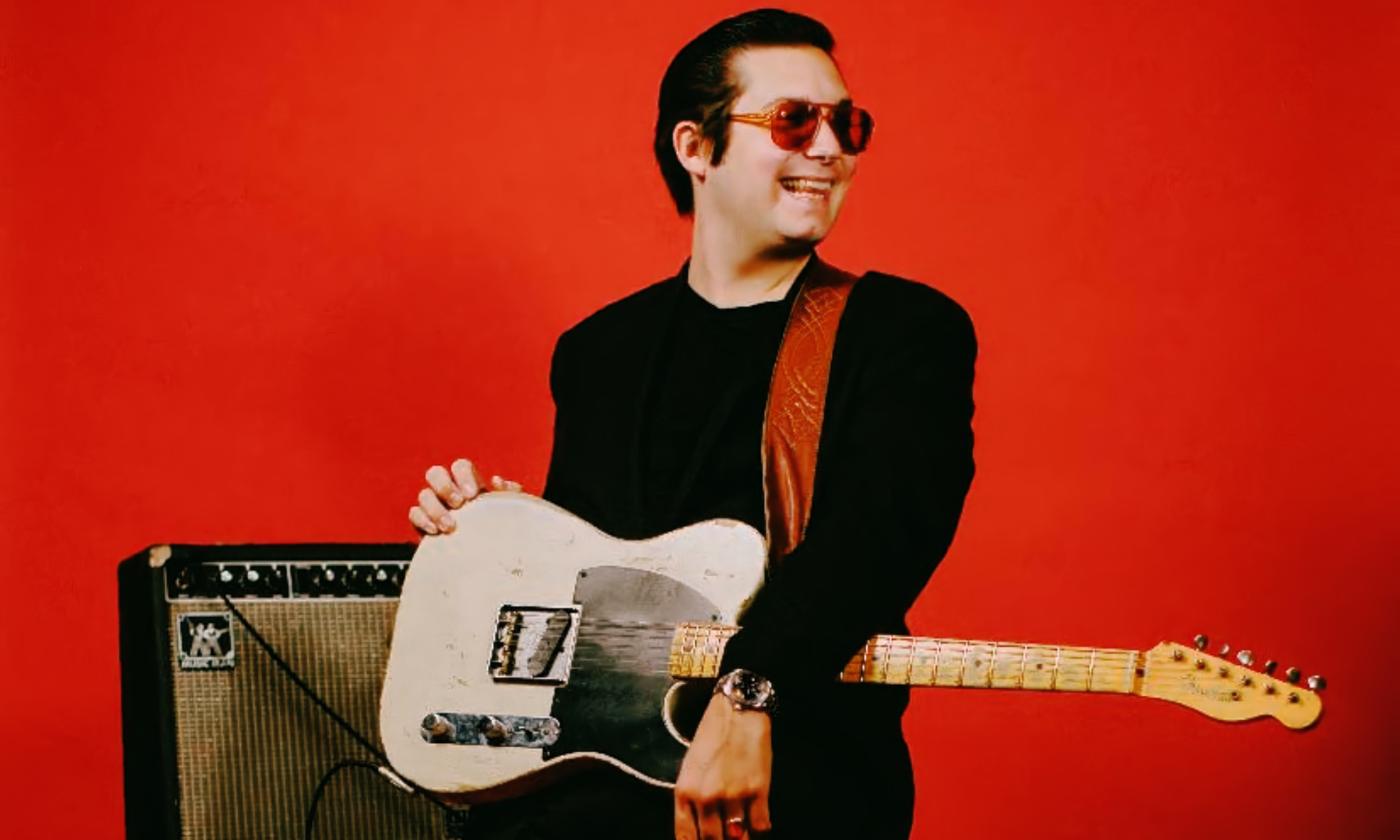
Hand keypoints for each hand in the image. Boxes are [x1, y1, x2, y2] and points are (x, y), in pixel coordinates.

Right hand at [407, 457, 521, 534]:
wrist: (484, 557)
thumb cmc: (497, 529)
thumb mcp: (508, 511)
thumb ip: (509, 494)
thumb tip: (497, 481)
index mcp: (468, 483)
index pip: (460, 467)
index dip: (463, 476)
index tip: (473, 495)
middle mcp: (448, 491)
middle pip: (435, 473)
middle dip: (444, 487)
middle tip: (458, 504)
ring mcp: (433, 506)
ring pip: (424, 495)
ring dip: (435, 508)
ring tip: (450, 526)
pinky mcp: (423, 523)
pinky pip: (414, 513)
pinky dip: (423, 520)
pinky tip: (436, 532)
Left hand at [674, 694, 772, 839]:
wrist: (737, 712)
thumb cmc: (712, 738)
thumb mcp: (690, 769)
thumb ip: (691, 802)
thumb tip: (701, 831)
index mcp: (685, 791)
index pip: (686, 837)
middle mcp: (706, 796)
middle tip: (727, 834)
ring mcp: (733, 795)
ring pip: (737, 837)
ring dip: (741, 836)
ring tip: (741, 829)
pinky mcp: (757, 790)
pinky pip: (760, 826)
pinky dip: (760, 827)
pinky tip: (757, 818)